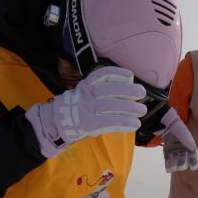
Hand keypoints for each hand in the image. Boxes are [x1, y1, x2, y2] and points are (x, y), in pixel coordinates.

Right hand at [26, 65, 147, 157]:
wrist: (55, 123)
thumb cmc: (76, 109)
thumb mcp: (84, 94)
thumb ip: (101, 91)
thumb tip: (127, 90)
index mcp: (86, 85)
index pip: (103, 75)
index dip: (118, 74)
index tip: (130, 76)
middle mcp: (86, 94)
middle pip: (111, 90)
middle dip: (129, 91)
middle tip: (142, 93)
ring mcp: (87, 109)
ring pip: (112, 106)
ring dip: (130, 108)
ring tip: (142, 110)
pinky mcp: (88, 123)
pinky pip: (110, 121)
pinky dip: (124, 122)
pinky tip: (135, 123)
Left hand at [155, 108, 197, 171]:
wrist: (167, 124)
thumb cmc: (177, 128)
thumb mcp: (183, 134)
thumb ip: (188, 141)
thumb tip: (193, 150)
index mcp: (189, 146)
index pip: (193, 156)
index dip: (194, 162)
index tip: (193, 168)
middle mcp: (183, 150)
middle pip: (184, 160)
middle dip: (182, 164)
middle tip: (180, 166)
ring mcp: (175, 152)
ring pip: (176, 162)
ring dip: (175, 166)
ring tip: (172, 168)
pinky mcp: (168, 153)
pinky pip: (168, 161)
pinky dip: (168, 166)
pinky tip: (168, 170)